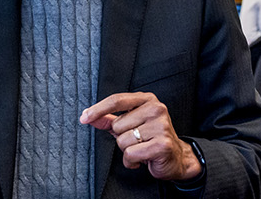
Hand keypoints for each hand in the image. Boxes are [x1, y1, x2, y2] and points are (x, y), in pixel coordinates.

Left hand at [80, 92, 202, 181]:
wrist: (176, 157)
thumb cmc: (151, 138)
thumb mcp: (130, 125)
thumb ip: (109, 119)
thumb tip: (89, 116)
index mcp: (147, 100)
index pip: (117, 100)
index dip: (98, 109)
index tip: (84, 117)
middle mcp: (156, 109)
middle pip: (118, 125)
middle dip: (121, 137)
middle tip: (137, 140)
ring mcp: (161, 126)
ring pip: (123, 140)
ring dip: (127, 150)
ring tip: (141, 148)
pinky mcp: (162, 144)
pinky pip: (131, 153)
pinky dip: (131, 161)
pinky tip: (142, 158)